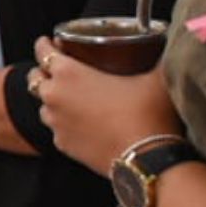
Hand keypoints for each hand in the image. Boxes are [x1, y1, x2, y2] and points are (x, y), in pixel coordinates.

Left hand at [28, 39, 178, 176]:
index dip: (46, 45)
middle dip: (44, 72)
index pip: (42, 50)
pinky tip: (81, 125)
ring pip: (43, 106)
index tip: (52, 43)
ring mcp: (57, 124)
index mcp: (68, 73)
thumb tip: (171, 45)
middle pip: (35, 78)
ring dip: (53, 101)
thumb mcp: (156, 79)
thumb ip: (159, 58)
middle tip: (60, 71)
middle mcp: (55, 96)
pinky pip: (56, 131)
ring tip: (72, 99)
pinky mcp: (64, 147)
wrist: (147, 163)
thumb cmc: (147, 115)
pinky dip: (64, 126)